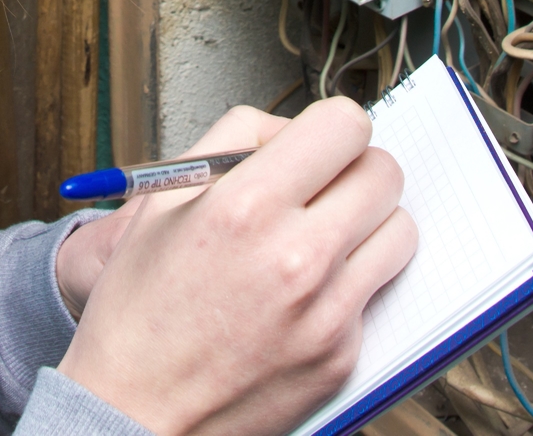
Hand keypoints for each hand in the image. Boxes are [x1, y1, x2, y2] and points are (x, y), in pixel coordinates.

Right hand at [56, 97, 416, 435]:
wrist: (133, 414)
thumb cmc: (138, 314)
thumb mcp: (161, 201)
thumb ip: (232, 143)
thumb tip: (291, 130)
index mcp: (246, 207)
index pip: (345, 126)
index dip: (332, 128)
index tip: (320, 144)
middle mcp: (296, 257)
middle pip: (384, 172)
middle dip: (354, 171)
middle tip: (323, 188)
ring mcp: (326, 312)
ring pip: (399, 229)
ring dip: (368, 224)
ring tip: (323, 238)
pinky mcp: (342, 356)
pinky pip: (377, 291)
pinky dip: (351, 283)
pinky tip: (305, 294)